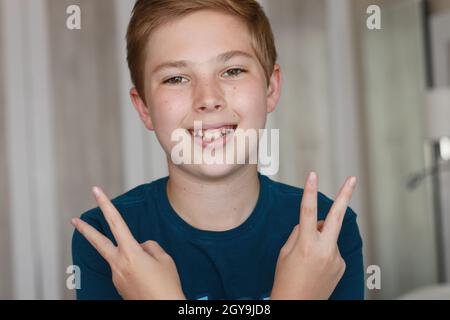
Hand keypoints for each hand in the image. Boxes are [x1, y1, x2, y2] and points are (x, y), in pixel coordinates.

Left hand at [71, 186, 185, 299]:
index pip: (116, 222)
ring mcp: (117, 276)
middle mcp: (119, 264)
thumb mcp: (164, 259)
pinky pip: (126, 269)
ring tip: (152, 271)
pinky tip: (147, 278)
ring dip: (132, 256)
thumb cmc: (167, 285)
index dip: (106, 204)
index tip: (96, 191)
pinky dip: (135, 268)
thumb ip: (150, 247)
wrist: (164, 308)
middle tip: (74, 220)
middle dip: (86, 230)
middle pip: (98, 242)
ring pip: (120, 257)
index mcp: (131, 253)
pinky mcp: (119, 286)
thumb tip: (141, 247)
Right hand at [270, 172, 356, 299]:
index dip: (310, 191)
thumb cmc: (285, 280)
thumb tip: (315, 222)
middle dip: (345, 195)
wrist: (297, 306)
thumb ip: (299, 233)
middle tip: (353, 178)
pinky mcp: (342, 265)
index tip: (312, 175)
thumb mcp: (285, 253)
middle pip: (336, 216)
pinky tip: (315, 266)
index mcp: (306, 245)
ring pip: (328, 235)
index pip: (308, 211)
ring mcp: (336, 258)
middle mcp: (325, 250)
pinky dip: (323, 251)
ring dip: (319, 238)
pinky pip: (331, 249)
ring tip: (307, 259)